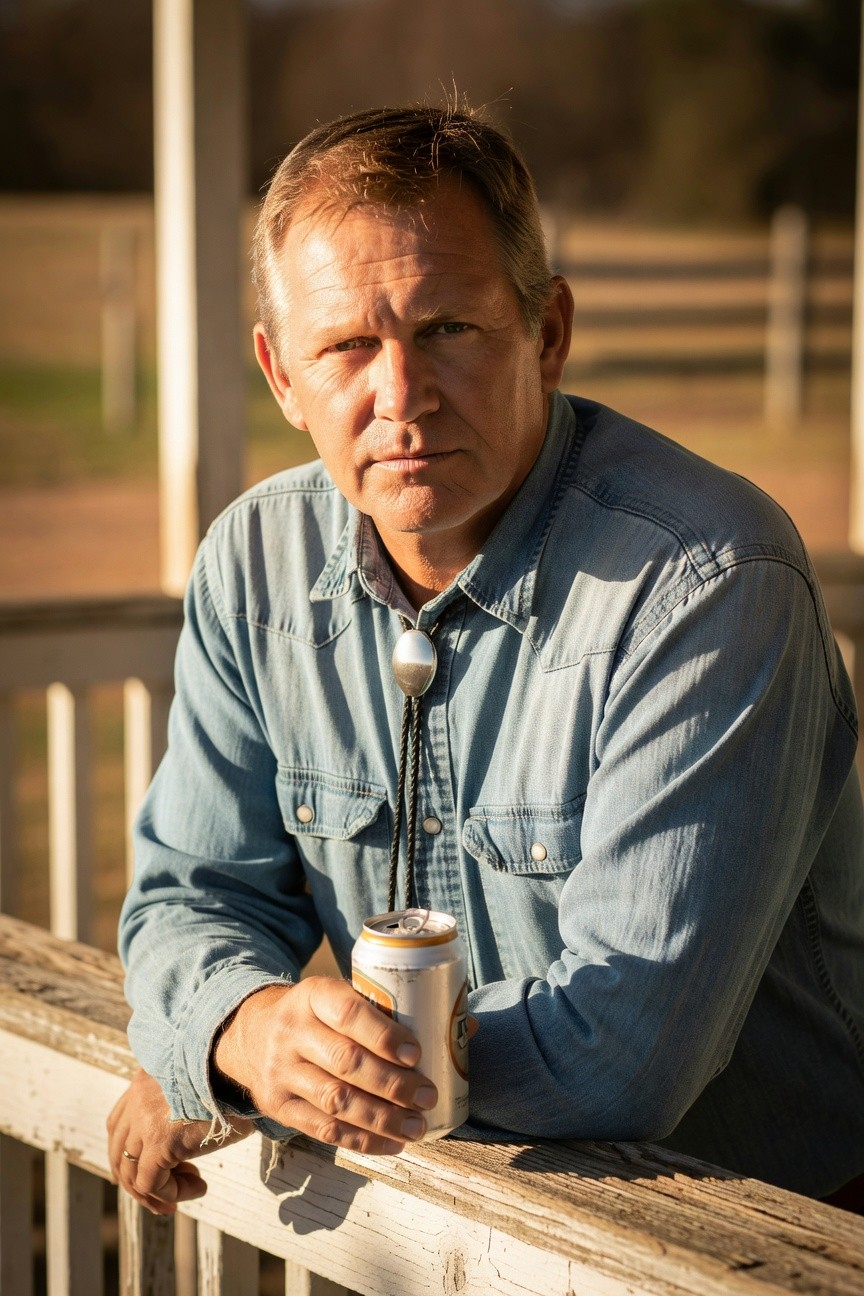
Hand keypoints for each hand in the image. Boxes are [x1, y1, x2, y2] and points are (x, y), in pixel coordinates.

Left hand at [107, 1069, 252, 1215]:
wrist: (247, 1072)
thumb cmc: (234, 1079)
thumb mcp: (197, 1089)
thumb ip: (178, 1108)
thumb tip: (178, 1147)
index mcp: (145, 1079)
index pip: (118, 1125)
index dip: (131, 1154)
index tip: (156, 1169)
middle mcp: (138, 1097)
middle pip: (119, 1151)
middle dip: (139, 1179)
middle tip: (167, 1194)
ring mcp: (145, 1120)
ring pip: (132, 1172)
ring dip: (157, 1191)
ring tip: (187, 1192)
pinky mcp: (160, 1141)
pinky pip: (152, 1183)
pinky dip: (172, 1193)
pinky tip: (199, 1187)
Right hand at [213, 977, 437, 1155]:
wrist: (252, 1033)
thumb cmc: (319, 1015)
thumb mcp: (342, 996)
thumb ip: (396, 1010)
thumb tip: (470, 1025)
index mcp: (313, 994)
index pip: (349, 1013)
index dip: (384, 1035)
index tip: (417, 1054)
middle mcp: (292, 1031)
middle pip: (345, 1062)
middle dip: (392, 1084)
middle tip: (428, 1096)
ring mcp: (281, 1072)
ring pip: (335, 1101)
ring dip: (382, 1119)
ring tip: (418, 1127)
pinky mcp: (278, 1107)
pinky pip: (324, 1130)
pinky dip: (363, 1141)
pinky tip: (392, 1144)